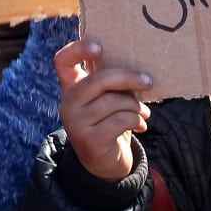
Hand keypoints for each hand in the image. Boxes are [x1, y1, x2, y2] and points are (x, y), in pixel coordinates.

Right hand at [55, 40, 152, 181]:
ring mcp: (76, 122)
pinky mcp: (89, 140)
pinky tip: (140, 126)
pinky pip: (121, 120)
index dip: (78, 49)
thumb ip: (111, 80)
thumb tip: (138, 64)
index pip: (62, 60)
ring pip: (115, 101)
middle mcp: (68, 103)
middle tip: (148, 81)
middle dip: (128, 78)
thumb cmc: (110, 121)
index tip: (99, 47)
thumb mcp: (107, 98)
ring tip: (144, 113)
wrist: (104, 163)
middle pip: (98, 79)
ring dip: (136, 107)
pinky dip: (136, 121)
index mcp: (71, 86)